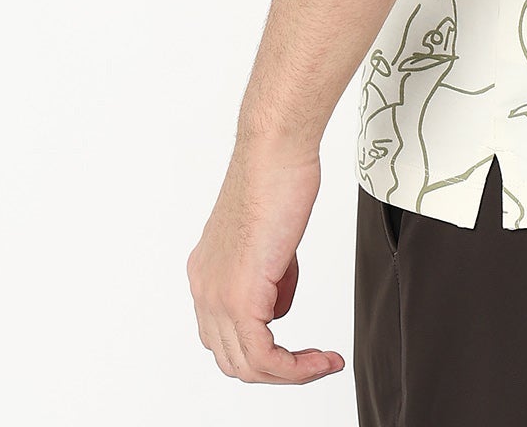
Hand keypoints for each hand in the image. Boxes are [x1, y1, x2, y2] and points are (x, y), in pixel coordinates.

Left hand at [187, 133, 345, 384]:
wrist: (276, 152)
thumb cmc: (278, 176)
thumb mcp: (272, 237)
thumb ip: (270, 275)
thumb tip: (279, 302)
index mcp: (206, 273)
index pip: (225, 335)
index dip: (264, 349)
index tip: (300, 349)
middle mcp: (204, 288)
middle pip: (233, 359)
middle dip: (278, 369)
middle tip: (315, 361)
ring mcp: (216, 295)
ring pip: (247, 366)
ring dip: (290, 373)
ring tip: (322, 362)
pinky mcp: (239, 297)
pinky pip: (263, 356)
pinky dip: (294, 368)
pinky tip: (320, 360)